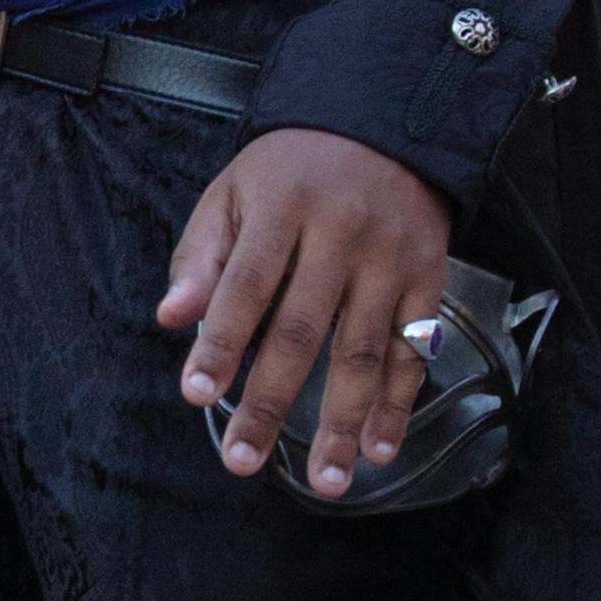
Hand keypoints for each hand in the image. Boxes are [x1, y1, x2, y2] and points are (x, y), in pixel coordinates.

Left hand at [157, 125, 453, 494]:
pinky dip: (399, 403)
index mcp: (283, 209)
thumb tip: (172, 317)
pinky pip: (414, 350)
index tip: (198, 395)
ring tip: (325, 480)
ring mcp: (391, 259)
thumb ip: (201, 255)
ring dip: (344, 422)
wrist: (386, 121)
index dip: (221, 343)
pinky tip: (380, 446)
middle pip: (302, 331)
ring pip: (365, 352)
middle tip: (243, 460)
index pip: (246, 285)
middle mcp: (341, 235)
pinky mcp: (428, 277)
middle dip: (272, 403)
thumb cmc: (294, 169)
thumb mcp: (235, 191)